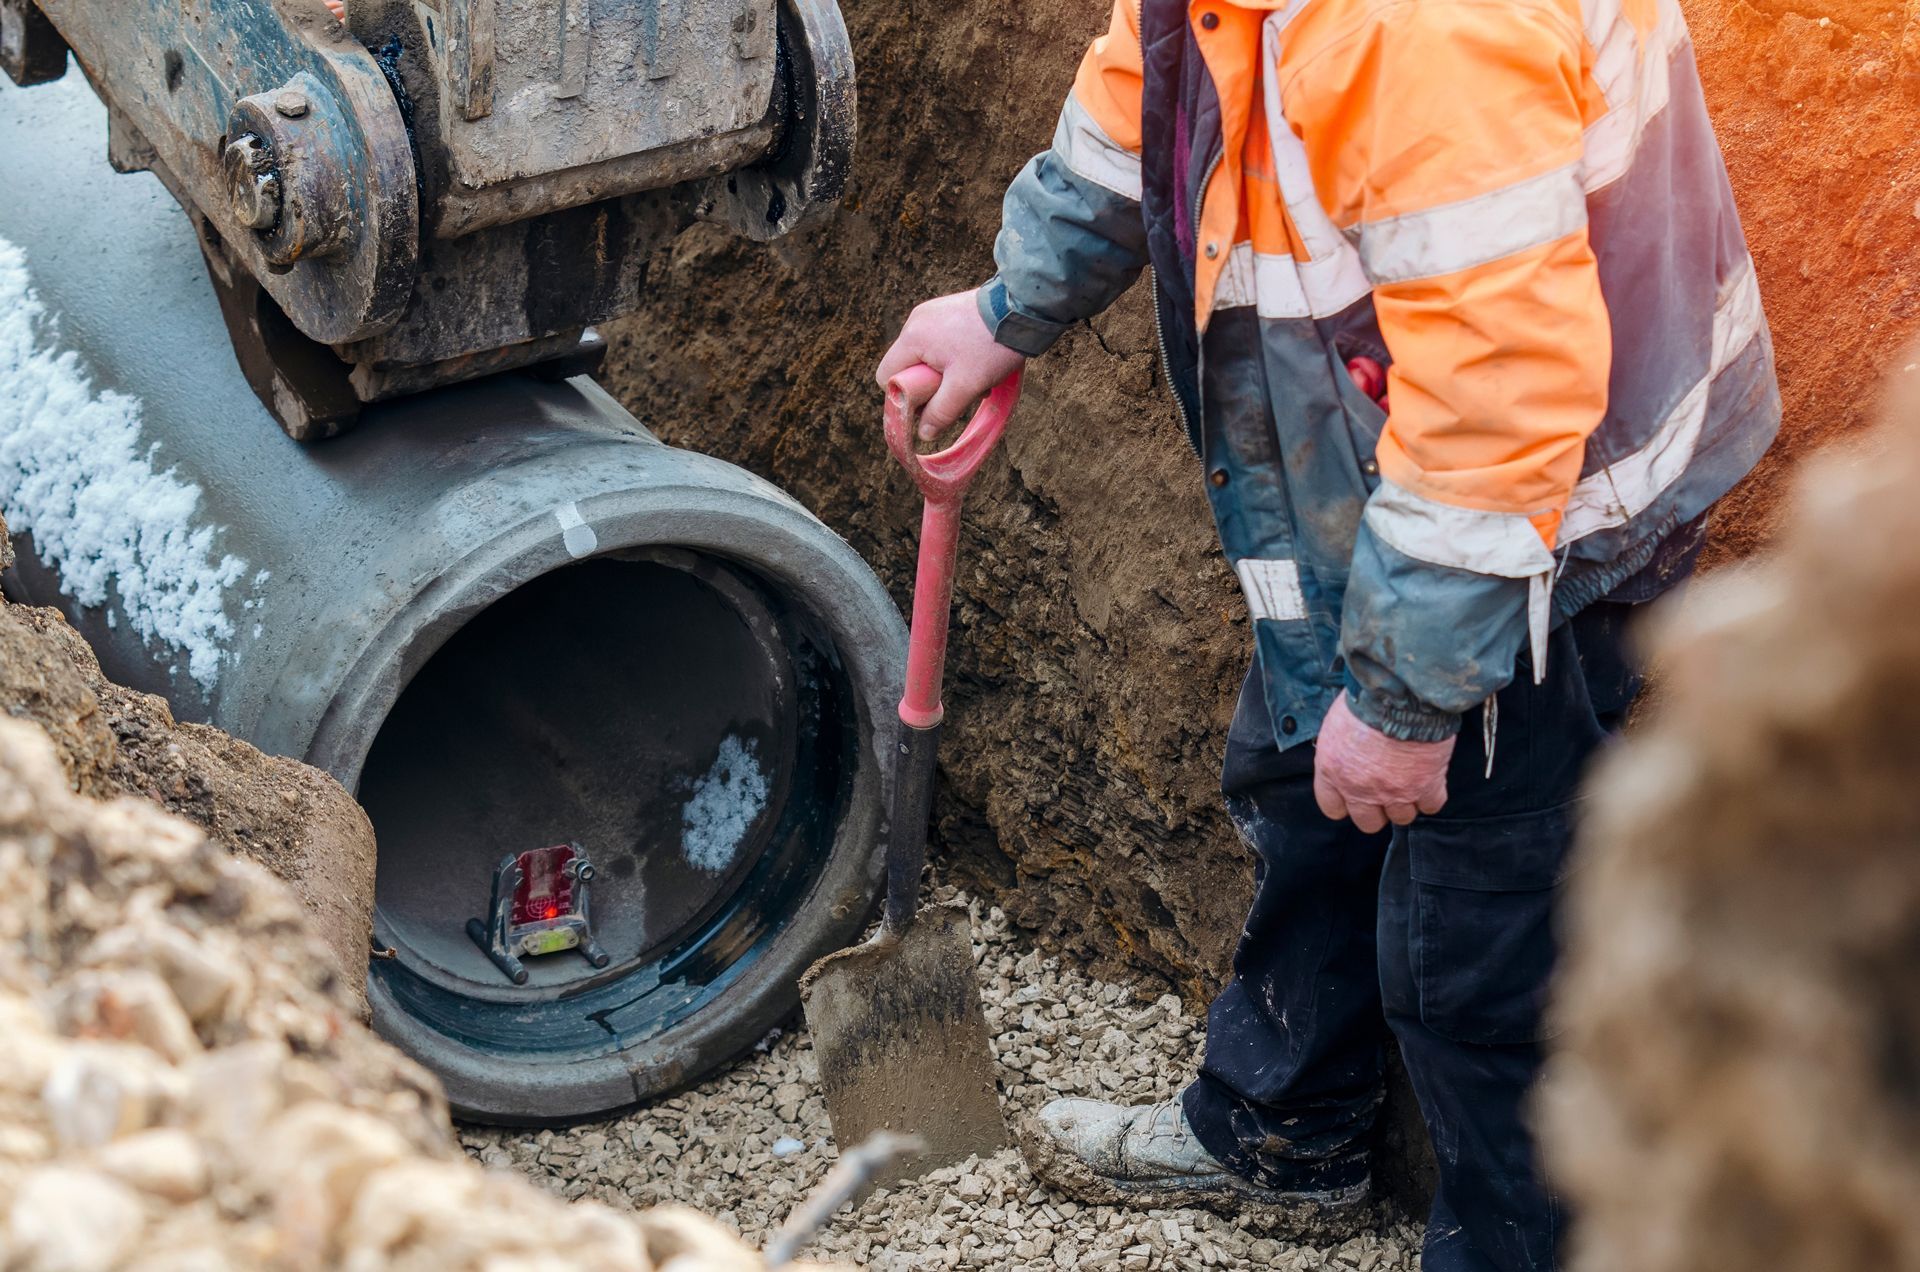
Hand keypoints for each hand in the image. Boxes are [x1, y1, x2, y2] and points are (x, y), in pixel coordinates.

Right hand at [877, 290, 1026, 439]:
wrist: (1022, 308)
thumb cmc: (990, 347)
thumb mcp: (965, 386)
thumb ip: (941, 412)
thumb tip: (924, 433)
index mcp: (912, 337)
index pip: (887, 375)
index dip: (903, 396)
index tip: (929, 402)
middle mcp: (916, 321)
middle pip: (907, 366)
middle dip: (928, 385)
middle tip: (956, 390)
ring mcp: (932, 313)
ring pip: (926, 356)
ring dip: (944, 373)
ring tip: (972, 375)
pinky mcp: (948, 310)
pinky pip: (940, 342)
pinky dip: (954, 357)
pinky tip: (976, 361)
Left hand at [1312, 693, 1452, 832]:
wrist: (1401, 694)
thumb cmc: (1366, 699)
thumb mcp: (1337, 723)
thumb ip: (1341, 749)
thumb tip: (1348, 752)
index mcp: (1333, 772)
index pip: (1332, 807)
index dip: (1345, 803)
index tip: (1354, 795)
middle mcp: (1361, 788)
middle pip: (1368, 822)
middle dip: (1377, 809)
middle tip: (1385, 789)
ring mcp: (1395, 791)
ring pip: (1402, 817)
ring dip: (1406, 801)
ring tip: (1410, 779)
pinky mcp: (1426, 787)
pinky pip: (1431, 806)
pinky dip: (1432, 795)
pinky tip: (1430, 778)